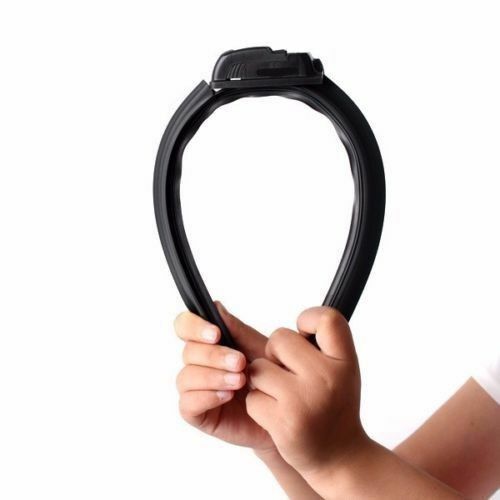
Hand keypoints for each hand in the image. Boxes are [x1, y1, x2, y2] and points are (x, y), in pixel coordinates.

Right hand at [174, 302, 274, 451]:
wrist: (287, 411)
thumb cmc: (272, 377)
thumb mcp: (258, 348)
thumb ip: (236, 329)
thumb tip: (216, 307)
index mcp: (209, 342)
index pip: (185, 325)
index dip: (194, 326)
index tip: (216, 333)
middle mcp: (198, 363)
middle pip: (188, 351)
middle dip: (215, 356)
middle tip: (240, 362)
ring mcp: (195, 388)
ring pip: (186, 376)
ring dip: (213, 376)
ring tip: (239, 381)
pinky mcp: (196, 412)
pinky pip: (188, 402)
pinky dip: (207, 396)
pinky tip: (227, 396)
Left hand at [245, 307, 367, 477]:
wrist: (340, 457)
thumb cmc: (332, 404)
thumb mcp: (336, 369)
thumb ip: (316, 342)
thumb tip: (229, 308)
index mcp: (344, 361)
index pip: (328, 318)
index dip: (309, 319)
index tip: (305, 333)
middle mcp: (328, 378)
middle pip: (279, 338)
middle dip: (275, 354)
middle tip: (290, 375)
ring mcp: (305, 400)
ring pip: (258, 368)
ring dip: (263, 382)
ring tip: (284, 398)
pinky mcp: (284, 422)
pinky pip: (252, 397)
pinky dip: (258, 405)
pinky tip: (278, 416)